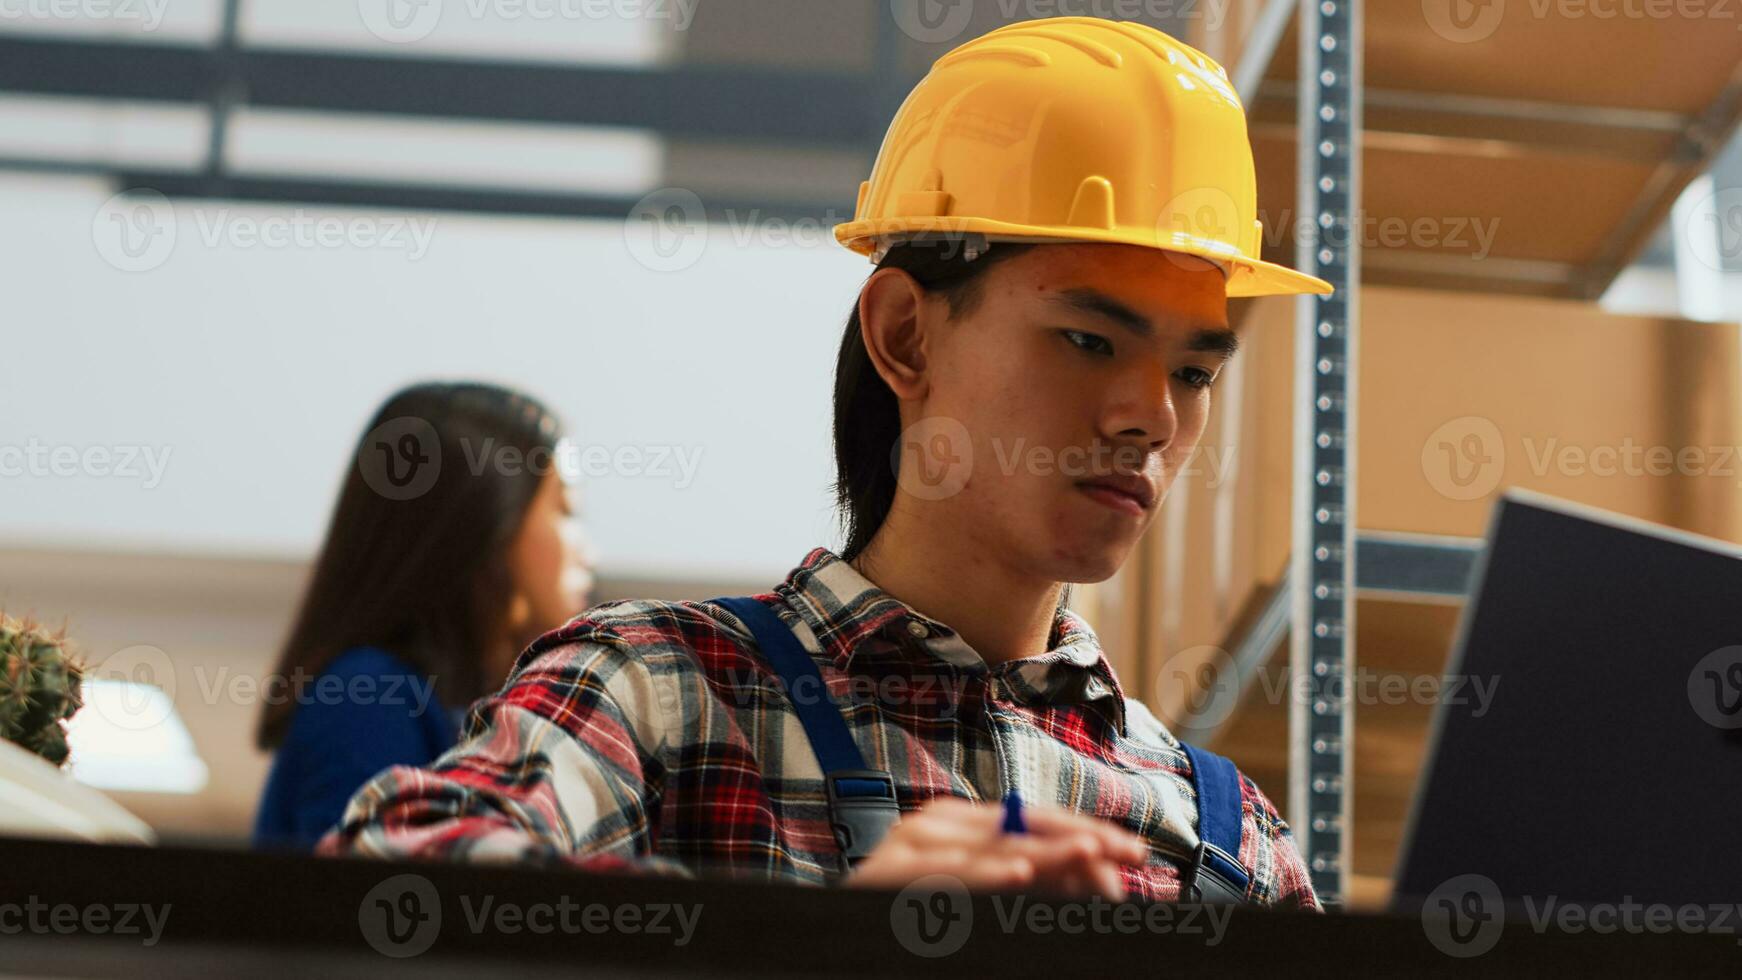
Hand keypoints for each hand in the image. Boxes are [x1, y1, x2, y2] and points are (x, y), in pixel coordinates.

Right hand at [844, 796, 1149, 899]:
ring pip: (989, 849)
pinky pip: (945, 874)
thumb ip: (1041, 886)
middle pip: (1019, 828)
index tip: (1138, 851)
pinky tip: (1021, 871)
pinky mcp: (886, 875)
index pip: (1034, 820)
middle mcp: (936, 825)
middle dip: (1078, 842)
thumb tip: (1106, 877)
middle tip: (1126, 852)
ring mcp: (909, 846)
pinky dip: (985, 874)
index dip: (1087, 833)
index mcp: (962, 825)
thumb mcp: (994, 896)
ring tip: (1088, 853)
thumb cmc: (924, 919)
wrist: (843, 947)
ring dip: (1043, 853)